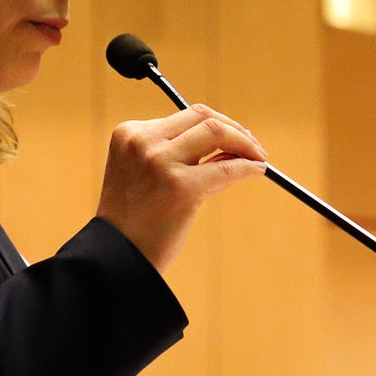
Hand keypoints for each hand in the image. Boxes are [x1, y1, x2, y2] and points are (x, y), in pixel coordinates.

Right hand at [96, 104, 267, 272]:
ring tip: (259, 157)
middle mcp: (143, 142)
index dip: (216, 124)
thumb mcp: (147, 175)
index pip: (185, 116)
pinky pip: (226, 167)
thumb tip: (232, 145)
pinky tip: (257, 171)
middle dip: (234, 128)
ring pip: (217, 132)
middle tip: (253, 146)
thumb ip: (180, 156)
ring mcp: (161, 162)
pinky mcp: (180, 186)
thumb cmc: (134, 222)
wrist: (117, 259)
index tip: (235, 136)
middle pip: (203, 117)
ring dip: (245, 142)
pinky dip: (248, 166)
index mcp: (130, 134)